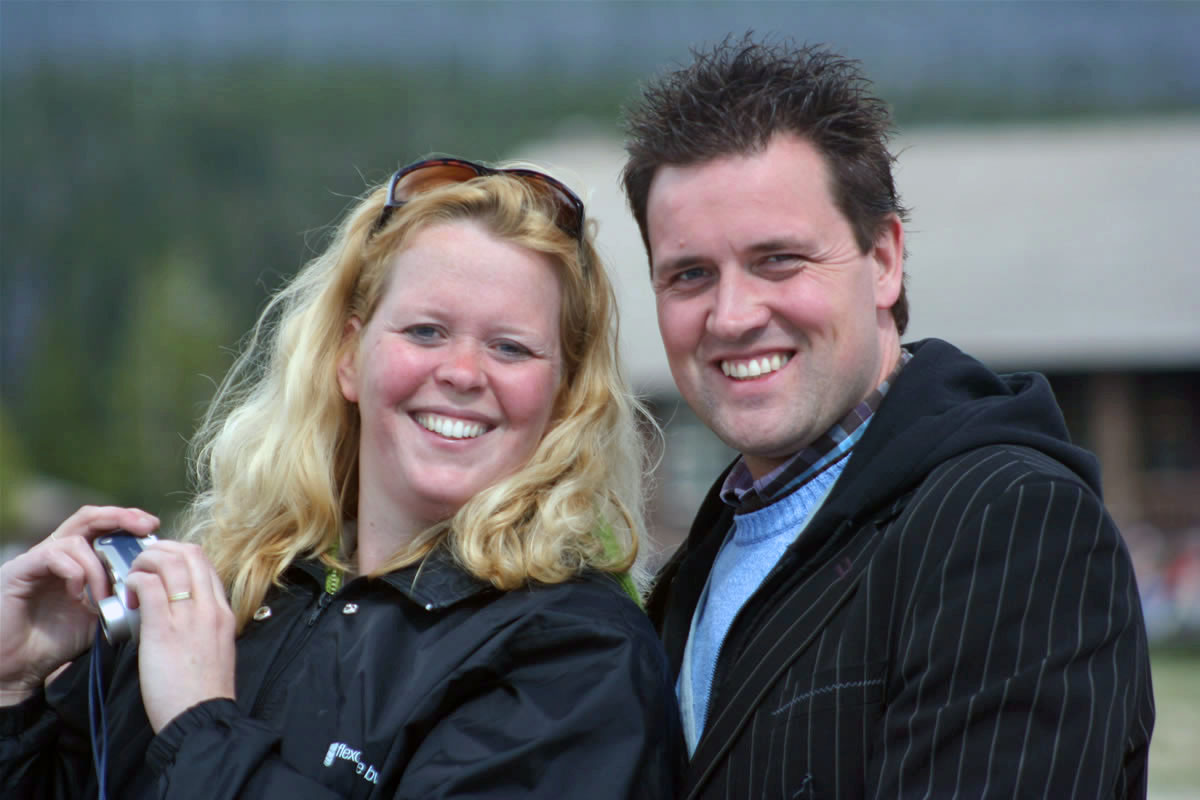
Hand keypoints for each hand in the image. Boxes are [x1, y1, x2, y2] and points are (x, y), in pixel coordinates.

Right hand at [0, 506, 159, 704]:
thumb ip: (120, 592)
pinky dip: (74, 572)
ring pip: (75, 539)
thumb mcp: (100, 613)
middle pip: (88, 517)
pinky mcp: (18, 571)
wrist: (18, 669)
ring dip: (98, 566)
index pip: (103, 526)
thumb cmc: (57, 642)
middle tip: (145, 526)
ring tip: (105, 596)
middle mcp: (56, 554)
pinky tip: (79, 596)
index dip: (128, 520)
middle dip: (120, 517)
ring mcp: (35, 561)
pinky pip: (52, 555)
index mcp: (76, 560)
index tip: (154, 527)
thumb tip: (155, 582)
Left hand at [125, 540, 236, 731]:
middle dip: (163, 549)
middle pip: (191, 553)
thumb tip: (173, 615)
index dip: (180, 555)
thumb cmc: (201, 692)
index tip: (161, 565)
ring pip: (170, 562)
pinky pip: (148, 585)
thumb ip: (200, 626)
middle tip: (143, 564)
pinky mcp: (164, 629)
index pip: (205, 564)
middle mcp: (210, 607)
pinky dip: (134, 580)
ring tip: (132, 577)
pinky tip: (127, 593)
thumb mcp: (213, 649)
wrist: (200, 719)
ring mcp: (189, 616)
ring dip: (145, 561)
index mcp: (223, 612)